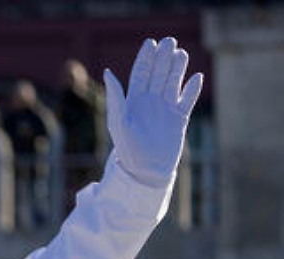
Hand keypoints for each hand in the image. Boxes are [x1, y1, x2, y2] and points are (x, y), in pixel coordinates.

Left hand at [104, 37, 202, 187]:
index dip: (145, 58)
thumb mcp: (118, 121)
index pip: (140, 74)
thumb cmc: (127, 148)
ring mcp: (165, 109)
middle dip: (163, 57)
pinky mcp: (179, 119)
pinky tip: (197, 77)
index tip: (150, 42)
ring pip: (173, 82)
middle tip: (169, 41)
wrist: (145, 171)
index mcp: (134, 101)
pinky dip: (193, 89)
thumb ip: (115, 97)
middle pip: (158, 74)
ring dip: (177, 68)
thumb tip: (107, 72)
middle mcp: (150, 102)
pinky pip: (187, 100)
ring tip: (181, 54)